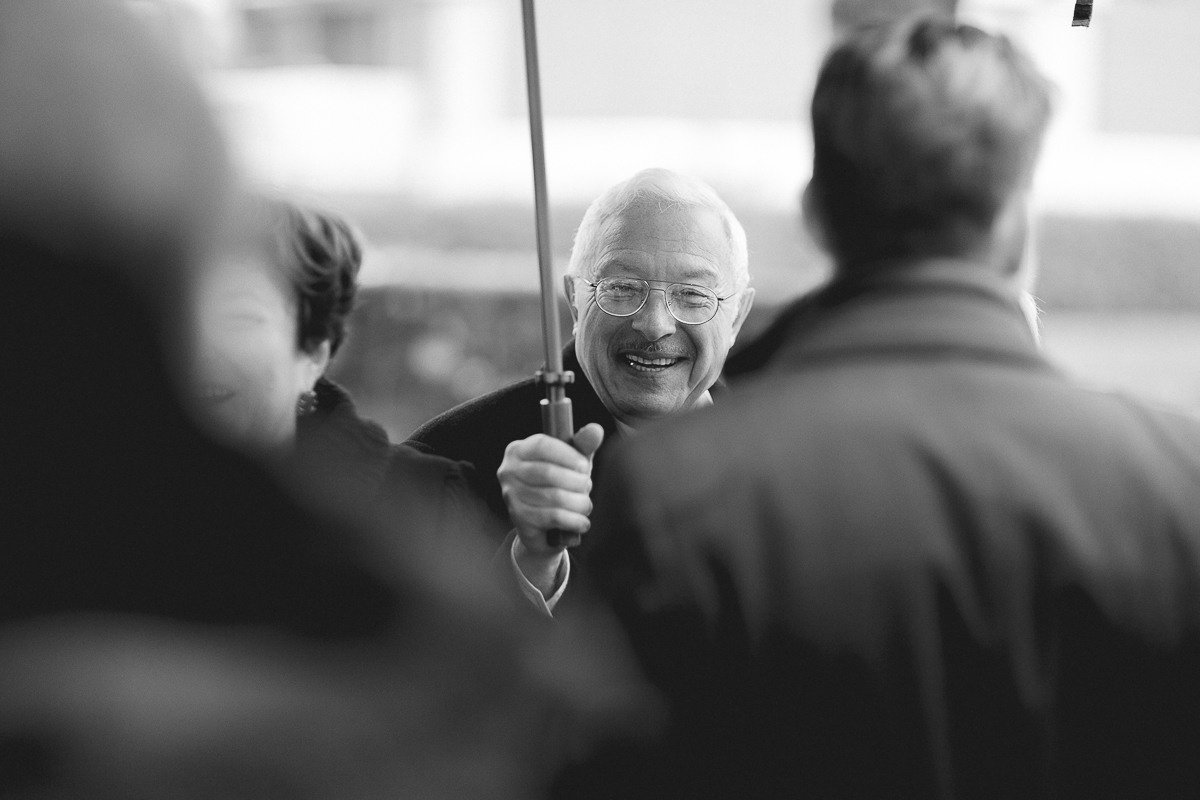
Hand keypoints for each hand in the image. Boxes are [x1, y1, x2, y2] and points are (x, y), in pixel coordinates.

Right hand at [498, 424, 604, 593]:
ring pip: (553, 497)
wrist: (544, 525)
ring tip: (586, 505)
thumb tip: (596, 430)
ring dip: (578, 502)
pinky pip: (552, 517)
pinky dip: (573, 520)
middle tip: (587, 487)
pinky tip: (582, 522)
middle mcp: (508, 471)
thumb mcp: (571, 461)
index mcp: (519, 450)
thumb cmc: (558, 484)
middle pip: (547, 473)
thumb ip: (583, 445)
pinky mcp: (518, 518)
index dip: (567, 455)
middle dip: (575, 482)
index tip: (584, 465)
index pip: (542, 445)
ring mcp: (510, 495)